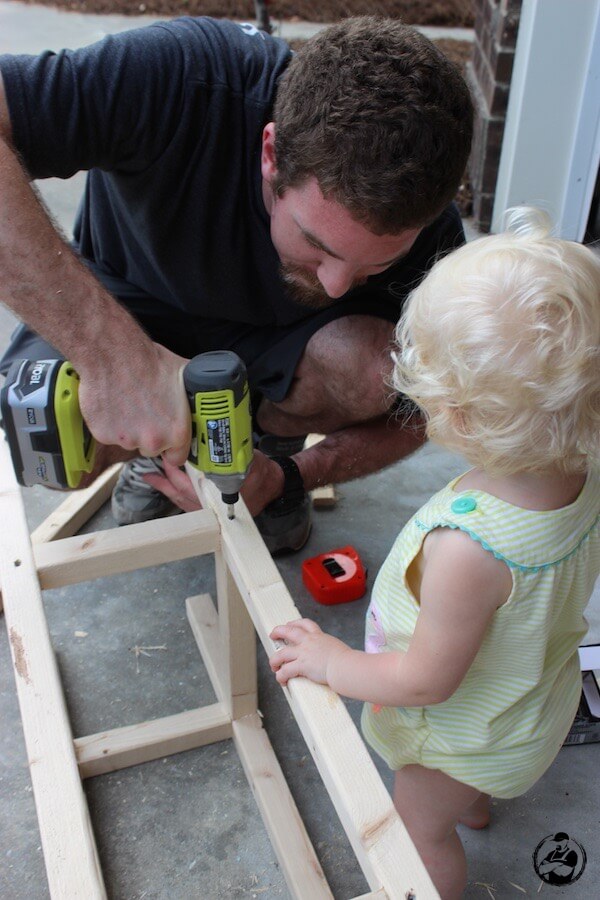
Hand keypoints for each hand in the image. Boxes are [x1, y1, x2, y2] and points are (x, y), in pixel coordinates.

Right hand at [77, 342, 190, 466]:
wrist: (114, 354)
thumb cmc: (149, 362)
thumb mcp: (184, 377)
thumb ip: (193, 397)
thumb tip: (202, 399)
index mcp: (176, 432)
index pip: (177, 458)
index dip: (172, 448)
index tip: (167, 438)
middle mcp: (153, 441)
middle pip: (152, 449)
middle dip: (149, 434)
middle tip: (145, 411)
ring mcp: (127, 440)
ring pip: (130, 441)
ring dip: (129, 428)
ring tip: (128, 402)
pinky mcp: (103, 435)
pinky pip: (109, 435)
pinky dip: (109, 423)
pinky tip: (113, 403)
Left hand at [144, 450, 284, 515]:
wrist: (273, 488)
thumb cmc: (261, 473)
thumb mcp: (248, 458)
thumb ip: (228, 454)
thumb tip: (210, 442)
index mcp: (222, 493)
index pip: (193, 483)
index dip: (178, 471)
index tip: (170, 457)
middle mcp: (214, 506)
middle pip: (182, 493)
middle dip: (166, 478)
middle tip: (155, 462)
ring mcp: (210, 512)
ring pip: (181, 500)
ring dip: (165, 487)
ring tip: (151, 476)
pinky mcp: (208, 511)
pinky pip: (186, 504)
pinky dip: (174, 494)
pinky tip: (164, 485)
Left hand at [269, 619, 350, 685]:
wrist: (345, 666)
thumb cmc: (347, 661)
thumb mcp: (337, 649)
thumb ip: (330, 651)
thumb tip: (335, 659)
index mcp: (319, 636)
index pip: (305, 623)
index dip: (295, 623)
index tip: (289, 624)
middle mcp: (309, 641)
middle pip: (289, 631)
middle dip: (278, 631)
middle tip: (273, 634)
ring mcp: (304, 653)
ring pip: (281, 653)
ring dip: (274, 660)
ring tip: (273, 666)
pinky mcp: (302, 665)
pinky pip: (286, 670)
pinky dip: (281, 676)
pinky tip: (282, 680)